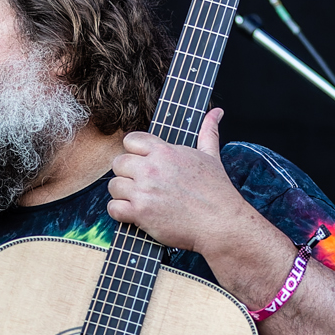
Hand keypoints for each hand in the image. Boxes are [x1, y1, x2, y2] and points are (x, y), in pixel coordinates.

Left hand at [106, 108, 253, 253]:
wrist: (221, 222)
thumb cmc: (217, 192)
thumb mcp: (211, 157)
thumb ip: (208, 132)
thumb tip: (216, 112)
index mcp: (165, 152)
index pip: (131, 140)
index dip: (134, 152)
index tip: (142, 163)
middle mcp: (152, 168)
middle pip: (118, 163)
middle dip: (127, 174)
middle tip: (141, 184)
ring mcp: (144, 190)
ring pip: (113, 186)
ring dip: (123, 194)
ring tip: (141, 200)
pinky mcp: (140, 212)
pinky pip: (113, 208)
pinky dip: (120, 213)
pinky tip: (135, 213)